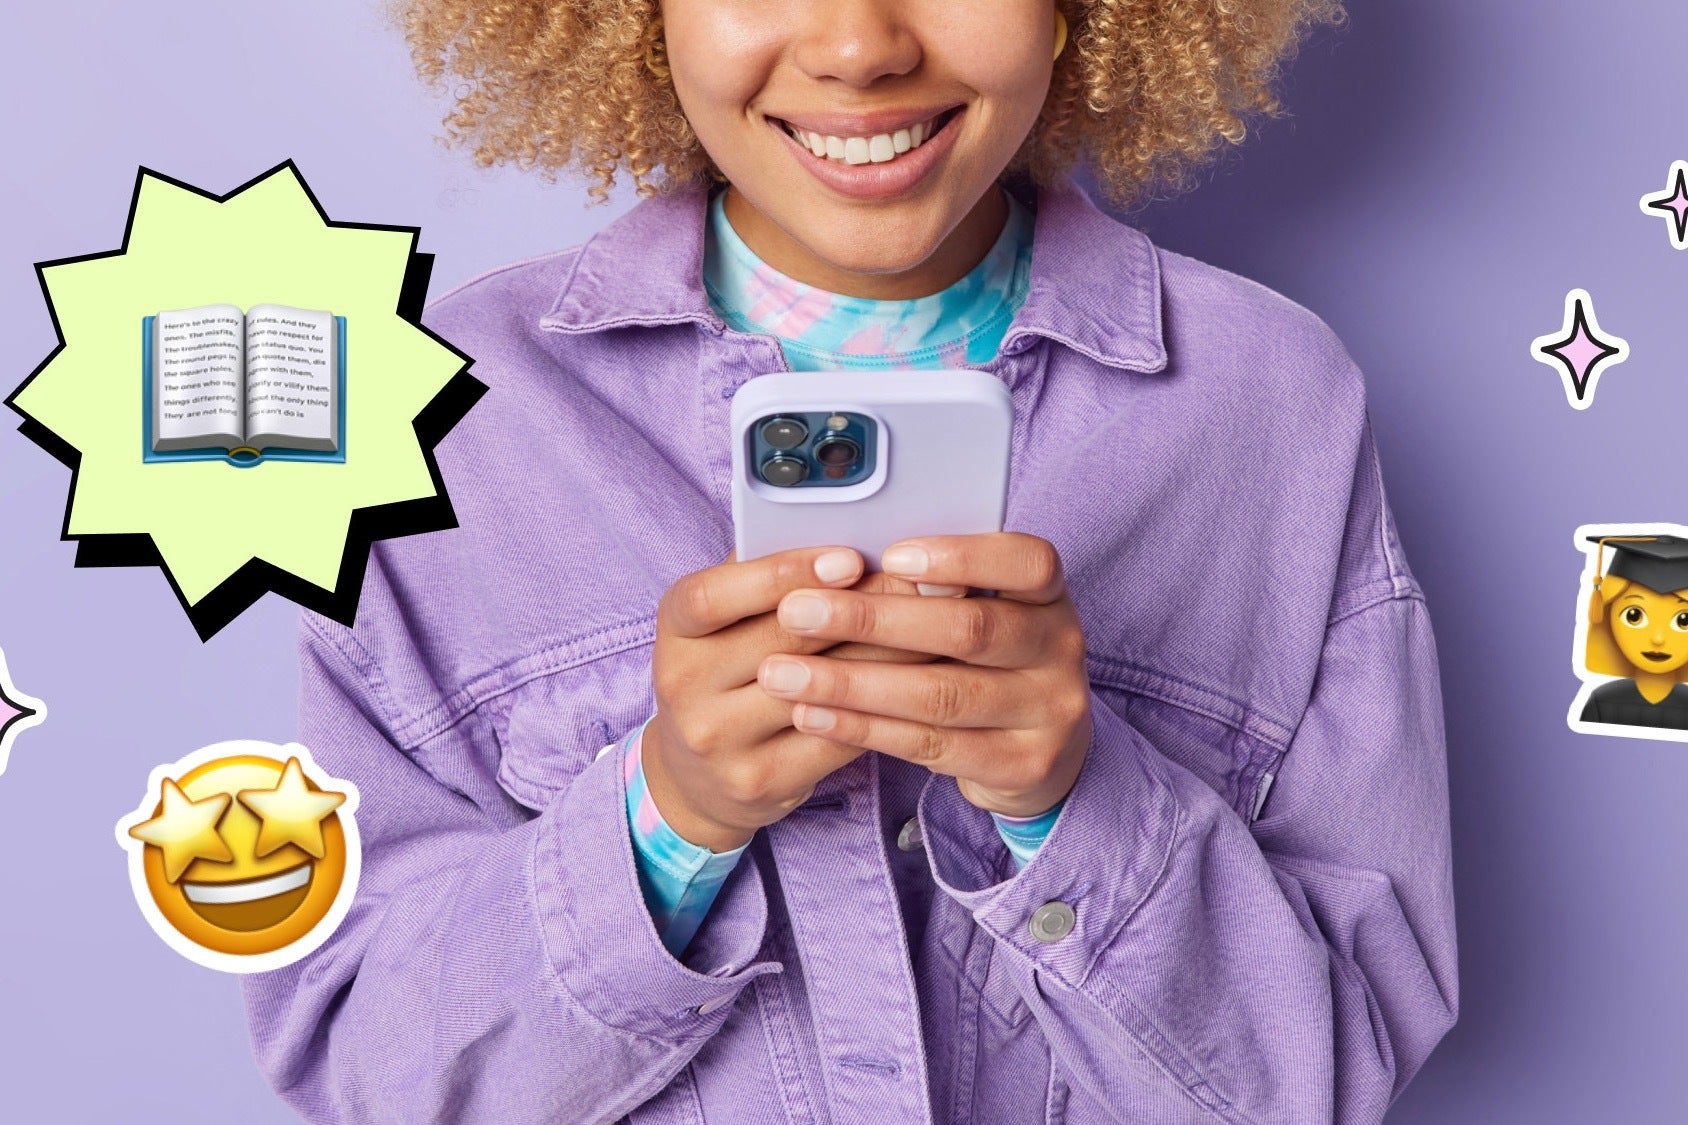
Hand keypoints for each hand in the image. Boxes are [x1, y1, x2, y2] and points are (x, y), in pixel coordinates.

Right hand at [642, 545, 941, 851]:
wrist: (696, 777)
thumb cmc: (728, 674)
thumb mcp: (726, 623)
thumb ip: (769, 578)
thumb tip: (849, 527)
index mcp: (674, 629)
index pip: (715, 595)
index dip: (782, 572)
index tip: (849, 559)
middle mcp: (683, 684)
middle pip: (781, 639)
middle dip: (863, 607)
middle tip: (927, 582)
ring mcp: (716, 738)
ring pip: (818, 689)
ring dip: (887, 656)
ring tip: (938, 627)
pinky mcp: (756, 781)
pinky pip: (834, 737)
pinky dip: (883, 708)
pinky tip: (921, 683)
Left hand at [754, 532, 1091, 817]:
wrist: (1041, 752)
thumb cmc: (986, 662)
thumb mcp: (981, 612)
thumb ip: (932, 587)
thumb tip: (838, 557)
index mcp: (1051, 595)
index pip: (1028, 562)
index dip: (962, 557)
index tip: (891, 555)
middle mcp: (1061, 648)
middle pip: (969, 629)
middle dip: (873, 619)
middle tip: (795, 611)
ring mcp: (1049, 711)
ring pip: (941, 694)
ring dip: (851, 683)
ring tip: (783, 673)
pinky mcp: (1022, 764)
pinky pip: (930, 745)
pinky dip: (863, 728)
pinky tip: (812, 714)